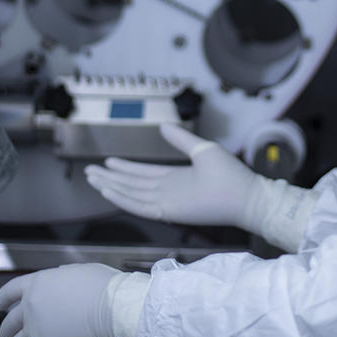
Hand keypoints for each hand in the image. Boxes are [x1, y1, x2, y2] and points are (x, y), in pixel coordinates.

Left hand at [0, 263, 123, 336]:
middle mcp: (31, 307)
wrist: (113, 309)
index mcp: (38, 284)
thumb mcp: (78, 271)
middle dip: (5, 330)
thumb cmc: (103, 288)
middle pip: (9, 322)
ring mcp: (36, 330)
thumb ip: (62, 278)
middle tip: (5, 334)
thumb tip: (59, 279)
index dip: (1, 299)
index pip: (9, 292)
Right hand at [85, 123, 261, 229]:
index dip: (125, 168)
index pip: (144, 174)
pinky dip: (122, 199)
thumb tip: (162, 126)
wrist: (245, 195)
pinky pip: (139, 205)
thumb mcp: (201, 149)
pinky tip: (108, 191)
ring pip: (131, 194)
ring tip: (93, 178)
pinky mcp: (168, 210)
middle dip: (111, 178)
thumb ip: (181, 139)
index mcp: (175, 178)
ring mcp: (166, 201)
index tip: (109, 162)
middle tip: (90, 171)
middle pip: (132, 184)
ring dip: (111, 186)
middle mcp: (166, 191)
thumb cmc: (229, 174)